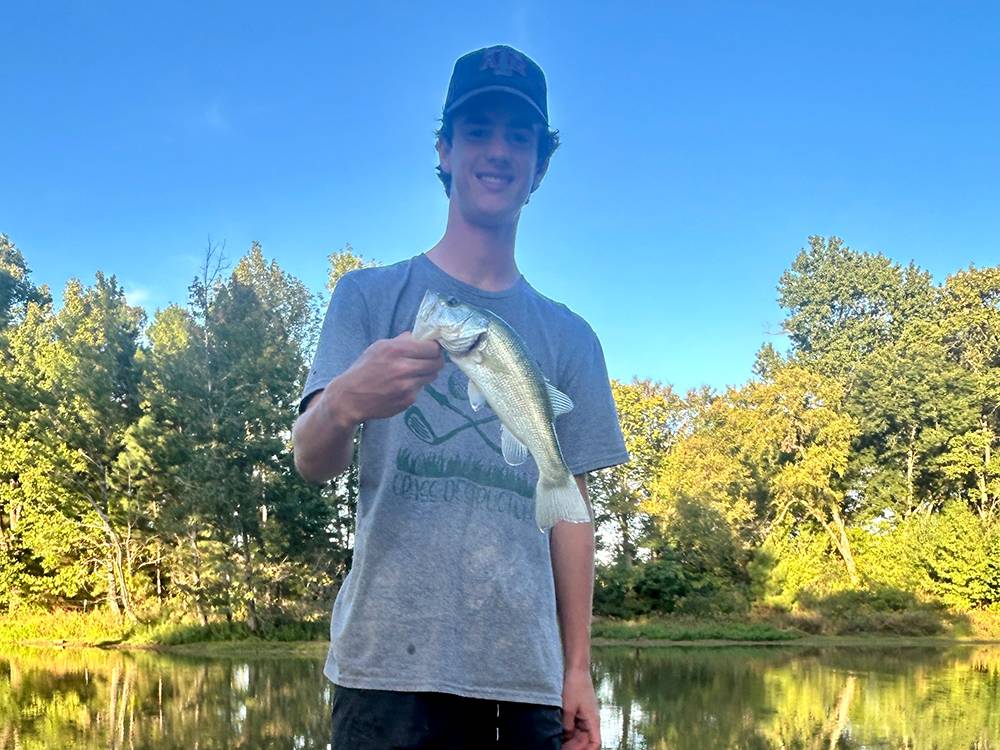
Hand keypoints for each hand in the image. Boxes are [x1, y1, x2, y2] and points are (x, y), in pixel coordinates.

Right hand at [326, 332, 443, 423]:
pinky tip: (401, 386)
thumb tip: (420, 336)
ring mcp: (407, 386)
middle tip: (428, 361)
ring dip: (426, 374)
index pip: (432, 348)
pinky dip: (414, 387)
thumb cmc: (364, 369)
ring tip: (412, 373)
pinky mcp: (408, 400)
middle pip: (437, 363)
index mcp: (396, 350)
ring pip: (432, 376)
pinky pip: (420, 390)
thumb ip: (402, 341)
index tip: (431, 349)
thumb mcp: (379, 347)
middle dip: (435, 360)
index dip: (434, 348)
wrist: (350, 397)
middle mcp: (403, 368)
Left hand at [561, 667, 600, 749]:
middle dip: (575, 746)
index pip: (595, 742)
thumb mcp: (568, 707)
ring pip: (579, 733)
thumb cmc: (575, 685)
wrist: (576, 668)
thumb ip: (567, 725)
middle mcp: (591, 719)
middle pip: (585, 740)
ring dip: (570, 739)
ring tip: (557, 742)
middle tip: (559, 748)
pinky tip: (558, 733)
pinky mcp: (579, 710)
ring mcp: (585, 715)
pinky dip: (568, 730)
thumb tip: (565, 736)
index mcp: (593, 720)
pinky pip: (576, 725)